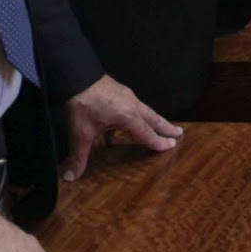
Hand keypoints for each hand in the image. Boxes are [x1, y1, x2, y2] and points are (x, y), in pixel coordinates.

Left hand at [62, 75, 180, 181]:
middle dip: (166, 127)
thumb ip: (78, 156)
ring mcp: (126, 96)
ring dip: (153, 119)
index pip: (147, 134)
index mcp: (128, 117)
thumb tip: (71, 177)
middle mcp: (132, 105)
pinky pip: (132, 105)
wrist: (75, 74)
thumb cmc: (82, 104)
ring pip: (144, 110)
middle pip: (153, 119)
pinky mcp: (117, 90)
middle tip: (179, 132)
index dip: (158, 142)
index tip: (171, 146)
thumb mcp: (80, 133)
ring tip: (160, 124)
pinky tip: (126, 121)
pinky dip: (135, 114)